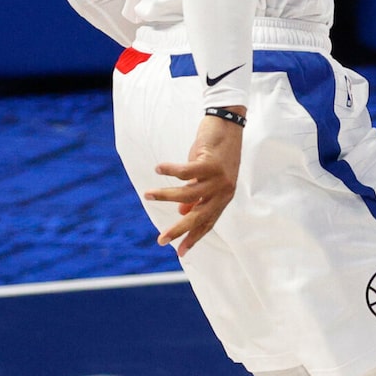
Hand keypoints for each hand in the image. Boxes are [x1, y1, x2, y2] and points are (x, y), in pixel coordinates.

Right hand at [143, 115, 242, 254]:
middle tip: (161, 240)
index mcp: (223, 197)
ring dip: (165, 195)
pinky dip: (169, 171)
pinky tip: (158, 169)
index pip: (207, 222)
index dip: (193, 237)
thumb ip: (197, 193)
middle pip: (199, 216)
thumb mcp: (206, 175)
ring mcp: (219, 178)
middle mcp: (223, 191)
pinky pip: (185, 172)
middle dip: (179, 230)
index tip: (180, 252)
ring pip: (187, 194)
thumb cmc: (215, 150)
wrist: (229, 124)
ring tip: (146, 195)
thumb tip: (184, 211)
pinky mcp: (211, 163)